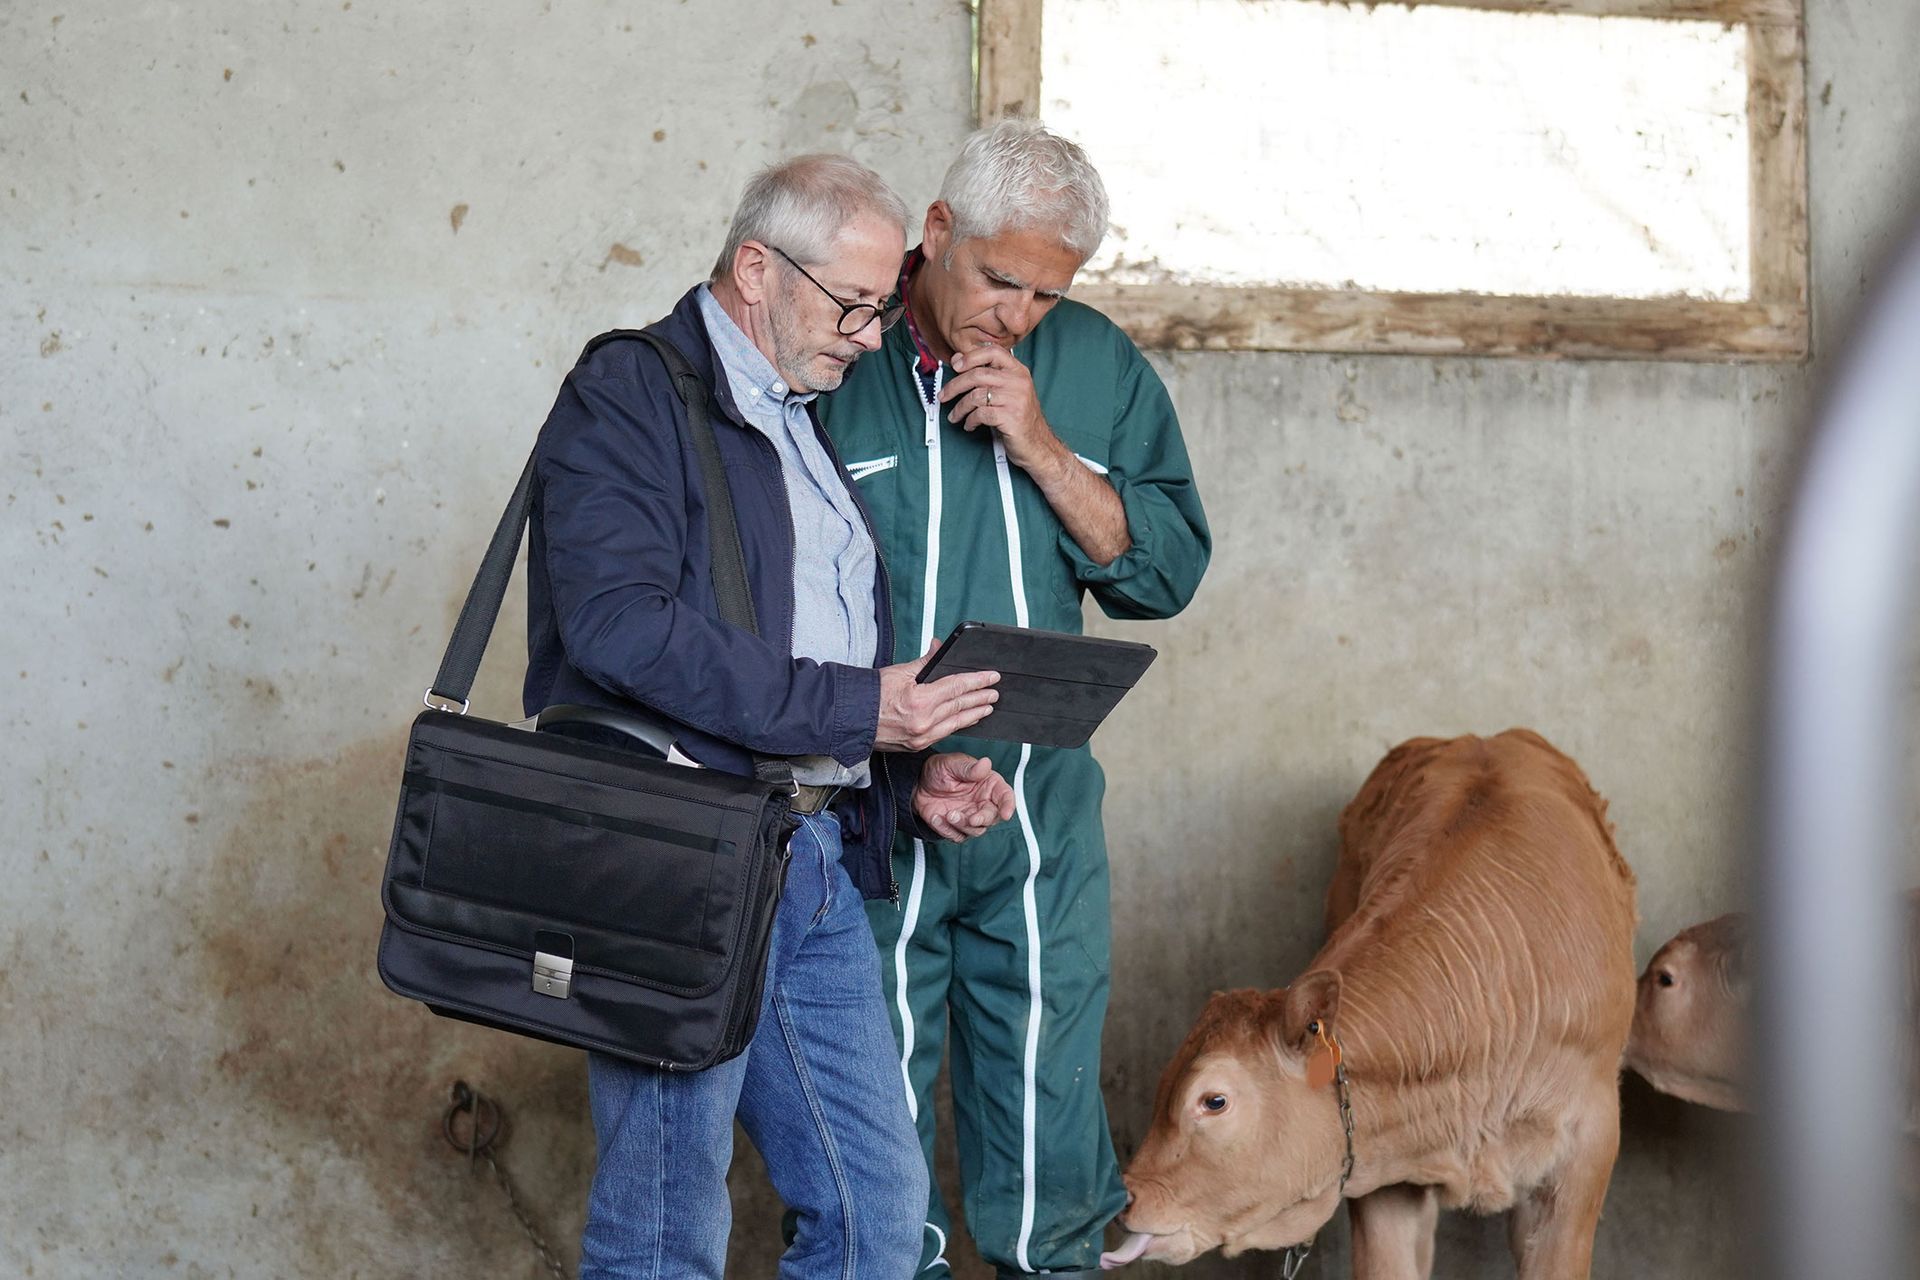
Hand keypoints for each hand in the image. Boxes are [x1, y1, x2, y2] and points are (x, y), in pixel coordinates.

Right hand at [875, 650, 999, 751]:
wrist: (851, 718)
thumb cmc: (870, 695)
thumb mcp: (899, 672)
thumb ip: (925, 662)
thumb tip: (940, 648)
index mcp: (920, 701)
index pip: (957, 687)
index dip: (977, 681)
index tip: (991, 677)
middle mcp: (924, 722)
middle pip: (960, 706)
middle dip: (980, 698)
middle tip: (995, 692)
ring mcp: (921, 737)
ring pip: (956, 724)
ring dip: (974, 714)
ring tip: (987, 707)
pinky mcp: (917, 746)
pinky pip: (944, 734)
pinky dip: (958, 725)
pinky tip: (966, 720)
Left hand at [914, 752, 1015, 840]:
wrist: (917, 784)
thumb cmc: (938, 770)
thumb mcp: (952, 764)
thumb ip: (969, 768)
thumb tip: (985, 763)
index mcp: (988, 784)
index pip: (1005, 795)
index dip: (1009, 805)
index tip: (1006, 813)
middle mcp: (982, 802)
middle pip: (993, 818)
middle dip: (983, 820)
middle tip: (971, 818)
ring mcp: (970, 816)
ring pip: (976, 830)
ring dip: (963, 825)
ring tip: (948, 814)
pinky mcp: (957, 828)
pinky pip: (958, 836)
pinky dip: (947, 830)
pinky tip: (936, 817)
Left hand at [940, 344, 1071, 477]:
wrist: (1038, 444)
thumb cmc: (1020, 418)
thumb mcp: (1006, 392)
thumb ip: (986, 375)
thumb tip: (957, 359)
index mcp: (1018, 371)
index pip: (993, 351)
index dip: (971, 356)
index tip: (955, 366)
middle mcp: (1018, 381)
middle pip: (978, 375)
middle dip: (955, 386)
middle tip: (943, 396)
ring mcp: (1016, 399)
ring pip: (976, 396)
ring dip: (960, 408)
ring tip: (955, 416)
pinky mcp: (1011, 417)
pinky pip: (980, 414)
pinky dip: (970, 420)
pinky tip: (969, 425)